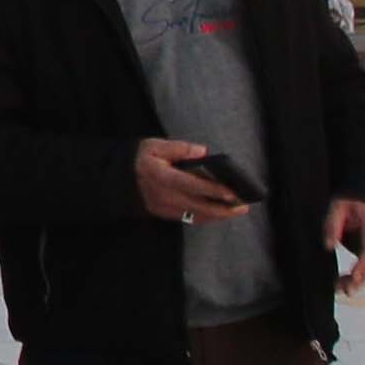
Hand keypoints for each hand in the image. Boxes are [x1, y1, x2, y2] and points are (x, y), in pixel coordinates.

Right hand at [132, 137, 249, 223]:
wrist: (120, 178)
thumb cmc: (141, 158)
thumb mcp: (156, 146)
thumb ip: (179, 148)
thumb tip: (203, 151)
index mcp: (164, 178)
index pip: (194, 186)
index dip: (214, 190)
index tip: (232, 193)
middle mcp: (166, 197)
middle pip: (200, 207)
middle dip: (224, 209)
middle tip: (244, 207)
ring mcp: (166, 208)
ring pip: (197, 216)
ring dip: (218, 215)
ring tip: (236, 210)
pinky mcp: (165, 214)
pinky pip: (189, 218)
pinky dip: (206, 217)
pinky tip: (218, 213)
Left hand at [327, 198, 364, 294]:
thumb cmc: (350, 203)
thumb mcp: (338, 207)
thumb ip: (332, 224)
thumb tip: (328, 246)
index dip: (363, 264)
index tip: (355, 276)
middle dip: (361, 278)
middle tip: (346, 290)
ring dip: (358, 282)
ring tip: (340, 290)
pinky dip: (356, 279)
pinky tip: (342, 285)